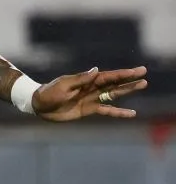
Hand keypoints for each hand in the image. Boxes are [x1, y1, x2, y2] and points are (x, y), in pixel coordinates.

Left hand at [32, 66, 147, 121]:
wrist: (39, 105)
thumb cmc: (49, 93)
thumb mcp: (63, 85)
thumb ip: (80, 79)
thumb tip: (96, 70)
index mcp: (86, 80)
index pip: (108, 76)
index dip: (122, 74)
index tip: (137, 70)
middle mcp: (91, 88)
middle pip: (114, 84)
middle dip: (129, 79)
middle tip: (144, 75)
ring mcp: (91, 99)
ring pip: (113, 94)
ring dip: (127, 91)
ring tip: (142, 85)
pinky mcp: (89, 110)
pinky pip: (107, 111)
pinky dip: (118, 112)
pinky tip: (131, 113)